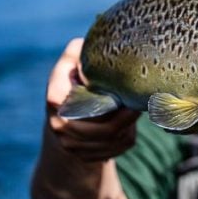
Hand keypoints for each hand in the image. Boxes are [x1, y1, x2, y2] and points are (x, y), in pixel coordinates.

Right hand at [44, 38, 139, 162]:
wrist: (66, 122)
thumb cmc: (75, 84)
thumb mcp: (72, 64)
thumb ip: (79, 52)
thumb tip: (101, 41)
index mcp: (56, 99)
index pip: (83, 103)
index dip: (105, 98)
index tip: (122, 92)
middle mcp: (60, 126)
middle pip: (103, 128)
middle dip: (126, 116)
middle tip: (141, 103)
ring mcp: (72, 145)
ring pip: (114, 138)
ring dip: (130, 125)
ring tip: (136, 109)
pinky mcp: (88, 157)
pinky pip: (119, 147)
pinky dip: (129, 135)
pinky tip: (129, 124)